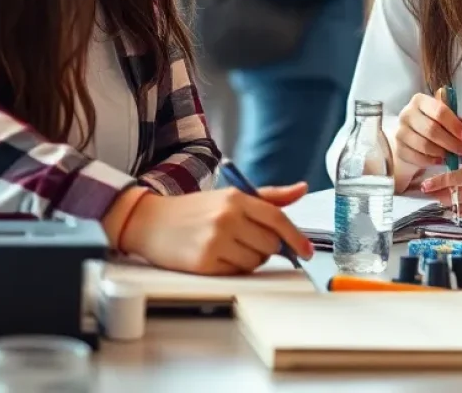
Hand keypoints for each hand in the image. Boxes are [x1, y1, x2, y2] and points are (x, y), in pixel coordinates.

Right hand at [106, 183, 313, 274]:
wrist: (152, 222)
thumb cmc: (197, 210)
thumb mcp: (232, 196)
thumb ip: (270, 197)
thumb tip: (302, 189)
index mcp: (237, 198)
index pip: (277, 219)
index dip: (297, 238)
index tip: (308, 251)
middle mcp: (227, 218)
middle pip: (270, 244)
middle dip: (268, 247)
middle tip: (250, 241)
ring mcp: (215, 241)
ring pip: (255, 261)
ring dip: (251, 259)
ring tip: (231, 247)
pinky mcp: (204, 263)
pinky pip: (237, 273)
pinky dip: (234, 269)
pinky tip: (219, 257)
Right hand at [394, 93, 461, 184]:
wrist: (411, 140)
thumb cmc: (433, 125)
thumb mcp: (449, 120)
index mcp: (420, 100)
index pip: (439, 111)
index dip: (454, 124)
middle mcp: (407, 113)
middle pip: (432, 129)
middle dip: (452, 142)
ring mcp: (400, 132)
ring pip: (425, 145)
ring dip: (443, 153)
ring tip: (454, 156)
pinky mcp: (399, 149)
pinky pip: (418, 158)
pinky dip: (432, 161)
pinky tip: (442, 161)